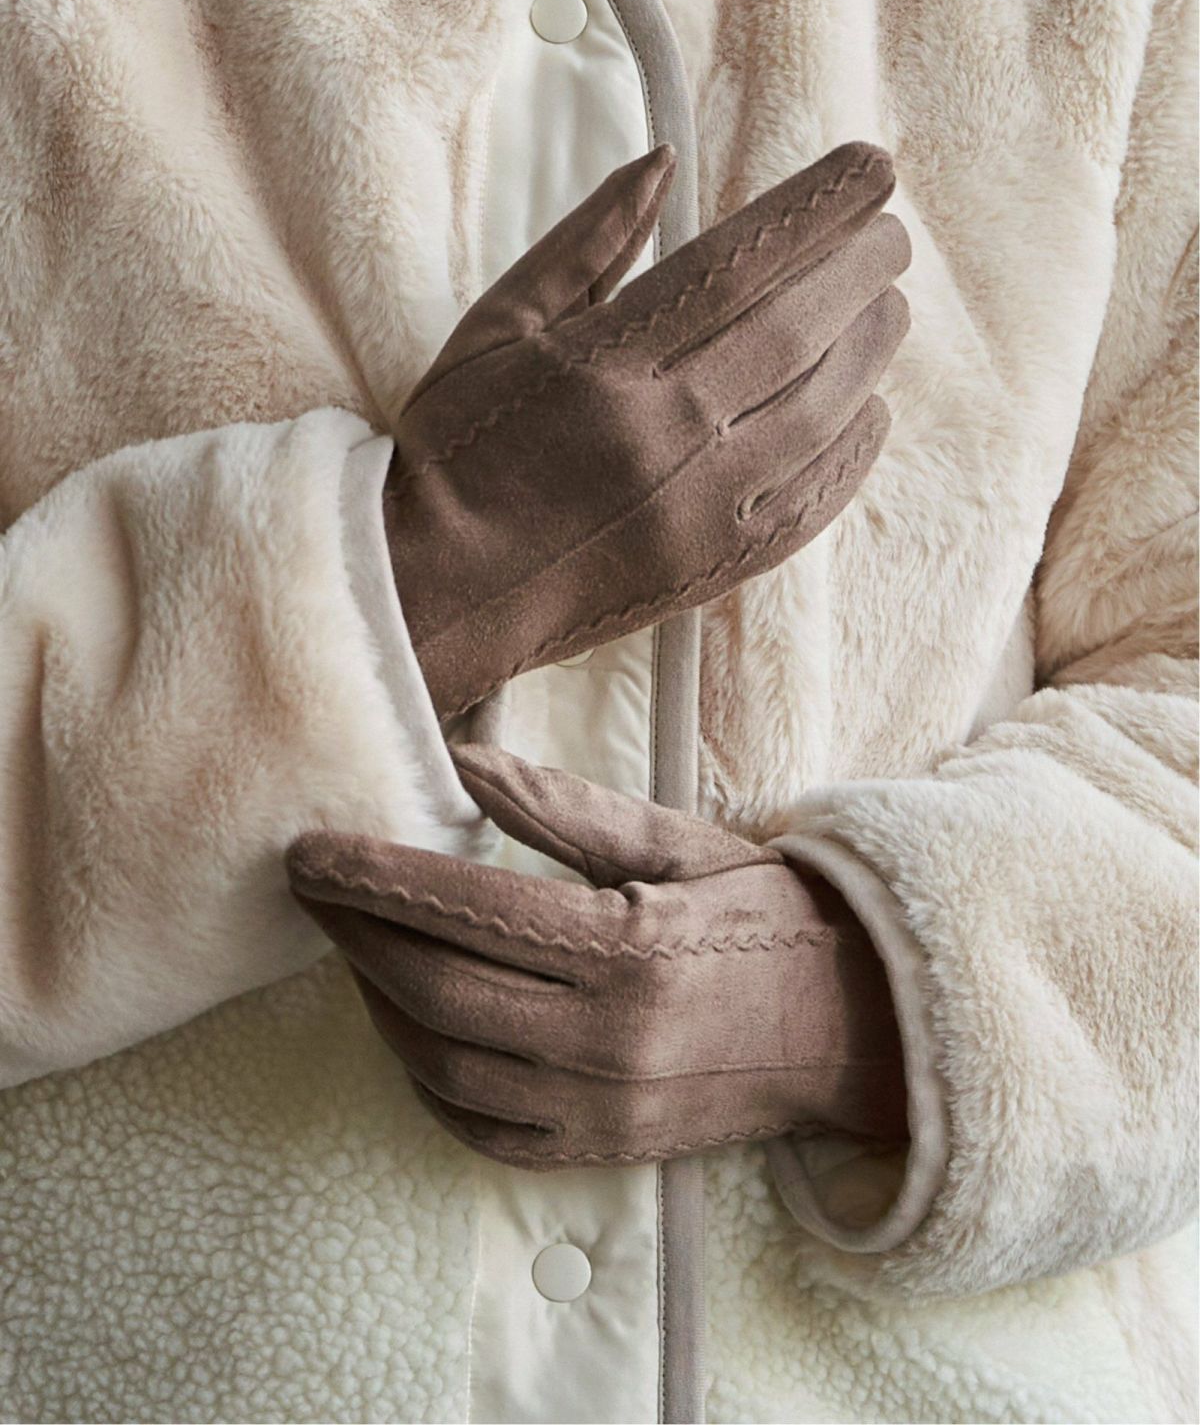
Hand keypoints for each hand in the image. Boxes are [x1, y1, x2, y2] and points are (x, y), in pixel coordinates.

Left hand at [286, 745, 908, 1168]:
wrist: (855, 1028)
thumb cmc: (766, 919)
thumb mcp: (678, 845)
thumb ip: (565, 809)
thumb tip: (464, 760)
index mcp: (630, 951)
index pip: (468, 911)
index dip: (376, 878)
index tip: (313, 848)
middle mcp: (607, 1042)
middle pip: (436, 989)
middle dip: (355, 934)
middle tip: (314, 887)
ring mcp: (600, 1109)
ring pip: (443, 1064)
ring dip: (378, 1002)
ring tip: (352, 945)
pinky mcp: (599, 1151)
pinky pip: (479, 1128)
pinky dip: (424, 1078)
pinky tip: (408, 1025)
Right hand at [387, 141, 910, 718]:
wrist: (439, 593)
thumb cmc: (456, 455)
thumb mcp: (493, 329)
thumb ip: (582, 245)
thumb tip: (661, 164)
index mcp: (603, 364)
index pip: (737, 265)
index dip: (817, 210)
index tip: (871, 171)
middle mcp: (665, 434)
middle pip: (797, 330)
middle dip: (861, 269)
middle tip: (890, 238)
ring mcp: (699, 508)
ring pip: (823, 412)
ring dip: (870, 351)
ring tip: (887, 310)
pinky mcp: (715, 567)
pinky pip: (814, 500)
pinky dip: (855, 449)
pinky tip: (869, 409)